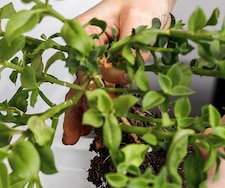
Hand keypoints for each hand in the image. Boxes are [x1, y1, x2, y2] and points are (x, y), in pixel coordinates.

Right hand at [62, 0, 175, 144]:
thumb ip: (128, 52)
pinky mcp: (110, 70)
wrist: (151, 1)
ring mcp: (97, 62)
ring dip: (88, 117)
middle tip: (73, 135)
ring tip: (85, 137)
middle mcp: (87, 51)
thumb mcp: (136, 24)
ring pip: (88, 94)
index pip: (84, 68)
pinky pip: (103, 94)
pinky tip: (97, 128)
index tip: (100, 105)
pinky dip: (103, 111)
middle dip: (76, 113)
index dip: (92, 90)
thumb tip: (122, 77)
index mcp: (83, 34)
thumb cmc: (142, 2)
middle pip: (79, 86)